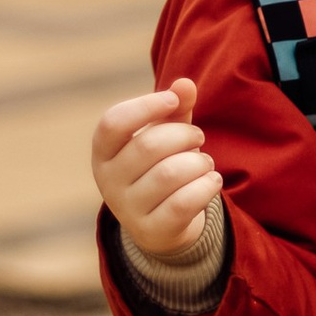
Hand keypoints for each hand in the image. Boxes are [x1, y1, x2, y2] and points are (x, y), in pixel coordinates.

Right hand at [92, 79, 220, 262]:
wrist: (160, 224)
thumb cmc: (160, 165)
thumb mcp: (165, 134)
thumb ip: (174, 108)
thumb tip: (185, 84)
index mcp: (103, 151)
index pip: (113, 122)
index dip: (145, 106)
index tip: (173, 100)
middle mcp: (108, 180)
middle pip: (148, 146)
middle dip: (184, 135)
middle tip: (198, 136)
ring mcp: (127, 209)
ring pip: (170, 175)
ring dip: (199, 162)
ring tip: (206, 163)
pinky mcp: (151, 230)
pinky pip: (183, 203)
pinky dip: (206, 186)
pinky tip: (212, 181)